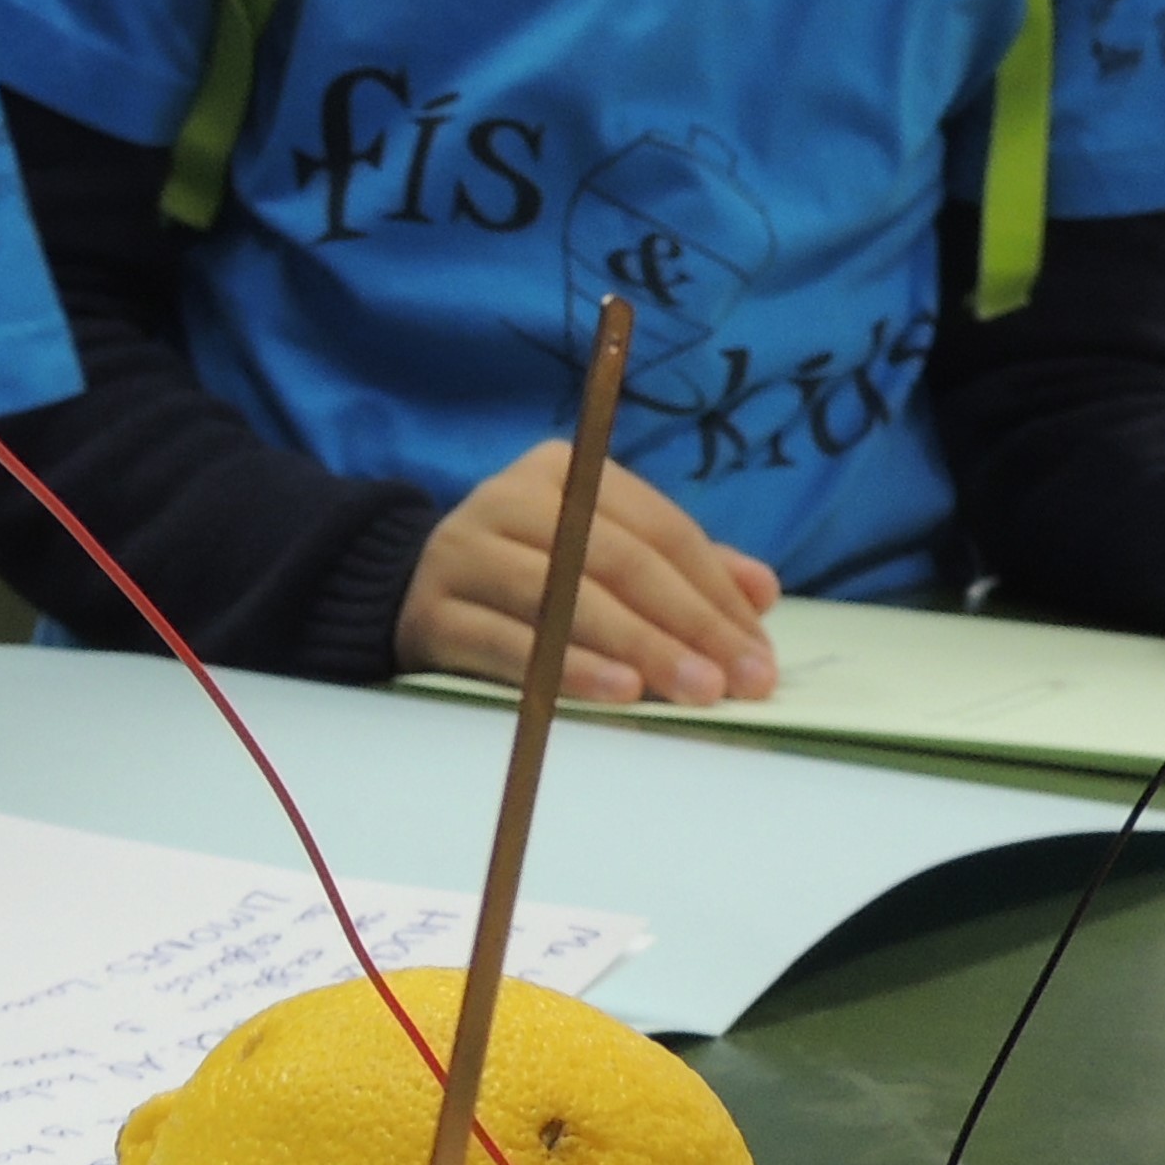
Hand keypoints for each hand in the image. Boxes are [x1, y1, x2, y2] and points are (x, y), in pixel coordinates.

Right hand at [397, 440, 779, 704]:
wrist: (403, 593)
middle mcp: (509, 498)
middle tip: (738, 681)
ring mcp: (465, 552)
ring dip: (639, 647)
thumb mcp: (602, 556)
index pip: (657, 528)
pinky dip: (569, 669)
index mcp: (563, 471)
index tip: (758, 651)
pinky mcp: (433, 611)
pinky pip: (510, 643)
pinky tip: (619, 692)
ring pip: (566, 598)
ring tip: (693, 690)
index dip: (715, 590)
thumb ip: (680, 570)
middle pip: (618, 561)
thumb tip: (761, 593)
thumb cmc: (528, 578)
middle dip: (689, 625)